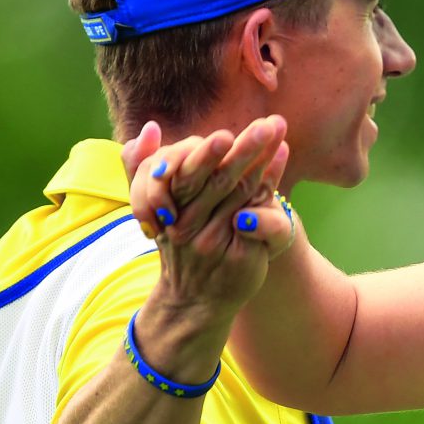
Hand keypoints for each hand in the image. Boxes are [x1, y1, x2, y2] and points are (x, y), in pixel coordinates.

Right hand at [125, 116, 298, 321]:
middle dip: (242, 150)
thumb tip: (151, 126)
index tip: (225, 133)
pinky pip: (259, 210)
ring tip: (278, 129)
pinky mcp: (241, 252)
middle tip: (264, 124)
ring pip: (241, 192)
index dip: (205, 154)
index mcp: (167, 208)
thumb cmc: (176, 244)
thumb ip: (141, 165)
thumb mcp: (148, 205)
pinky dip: (271, 179)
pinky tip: (282, 154)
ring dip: (262, 158)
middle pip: (219, 181)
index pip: (186, 175)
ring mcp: (216, 239)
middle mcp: (190, 224)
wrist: (194, 299)